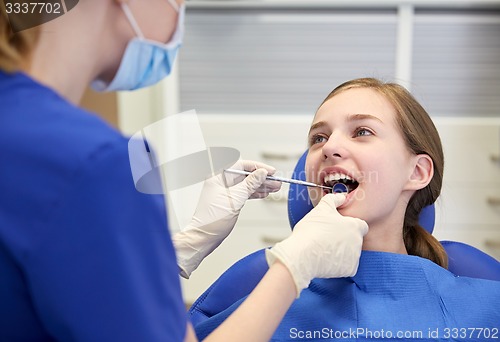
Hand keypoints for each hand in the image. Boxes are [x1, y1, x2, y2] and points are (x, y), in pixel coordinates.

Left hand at [173, 160, 280, 277]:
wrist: (204, 237)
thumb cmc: (212, 219)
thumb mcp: (235, 199)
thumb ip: (250, 184)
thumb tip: (261, 173)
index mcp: (218, 176)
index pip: (241, 165)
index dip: (257, 167)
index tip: (270, 171)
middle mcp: (221, 181)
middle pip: (246, 174)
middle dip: (262, 177)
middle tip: (276, 181)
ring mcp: (225, 190)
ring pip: (247, 184)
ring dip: (261, 185)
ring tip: (275, 188)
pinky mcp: (229, 199)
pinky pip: (245, 192)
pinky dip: (255, 193)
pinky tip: (265, 193)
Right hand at [265, 193, 367, 296]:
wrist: (303, 254)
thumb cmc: (312, 231)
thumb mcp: (322, 209)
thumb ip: (334, 200)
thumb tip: (341, 196)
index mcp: (354, 226)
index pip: (361, 225)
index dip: (350, 225)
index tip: (339, 227)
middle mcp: (358, 242)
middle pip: (354, 239)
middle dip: (344, 239)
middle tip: (327, 238)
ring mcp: (355, 257)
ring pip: (350, 253)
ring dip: (341, 251)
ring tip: (324, 248)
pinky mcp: (350, 270)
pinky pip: (346, 266)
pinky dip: (338, 264)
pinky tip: (325, 259)